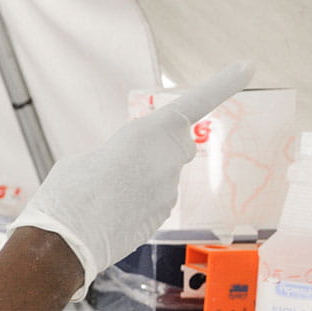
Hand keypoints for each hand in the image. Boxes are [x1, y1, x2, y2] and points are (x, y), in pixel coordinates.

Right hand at [10, 62, 252, 295]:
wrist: (62, 243)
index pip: (195, 103)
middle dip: (163, 145)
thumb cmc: (67, 194)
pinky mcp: (159, 220)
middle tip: (128, 155)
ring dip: (139, 180)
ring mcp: (167, 194)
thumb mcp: (87, 158)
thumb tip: (128, 171)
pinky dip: (134, 203)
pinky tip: (108, 212)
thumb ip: (117, 156)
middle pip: (179, 145)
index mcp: (147, 134)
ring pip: (162, 178)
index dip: (224, 83)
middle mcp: (166, 162)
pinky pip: (152, 202)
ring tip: (102, 193)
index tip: (248, 66)